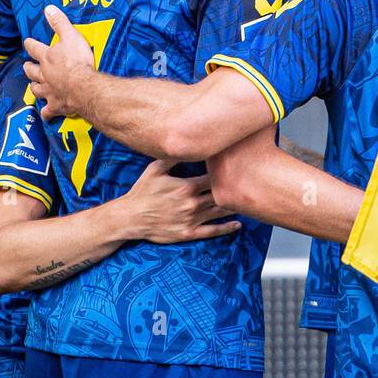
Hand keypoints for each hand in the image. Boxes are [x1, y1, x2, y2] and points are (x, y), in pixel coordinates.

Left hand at [24, 6, 95, 119]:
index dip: (30, 44)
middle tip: (27, 66)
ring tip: (34, 86)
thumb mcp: (71, 36)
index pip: (34, 48)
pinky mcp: (56, 105)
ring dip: (35, 87)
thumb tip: (48, 8)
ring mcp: (49, 91)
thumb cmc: (78, 62)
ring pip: (36, 90)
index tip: (28, 42)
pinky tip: (46, 114)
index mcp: (47, 57)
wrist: (84, 88)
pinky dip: (46, 113)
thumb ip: (59, 23)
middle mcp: (44, 75)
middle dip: (29, 68)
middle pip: (31, 71)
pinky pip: (48, 111)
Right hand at [119, 160, 241, 243]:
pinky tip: (238, 224)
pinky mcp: (188, 233)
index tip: (236, 167)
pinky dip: (227, 228)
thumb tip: (188, 144)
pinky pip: (212, 231)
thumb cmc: (141, 192)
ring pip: (219, 212)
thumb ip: (174, 157)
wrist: (130, 218)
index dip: (226, 172)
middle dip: (234, 188)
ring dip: (233, 206)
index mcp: (186, 186)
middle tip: (248, 183)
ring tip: (246, 201)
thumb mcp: (155, 169)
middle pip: (221, 194)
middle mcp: (192, 203)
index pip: (214, 177)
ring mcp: (191, 220)